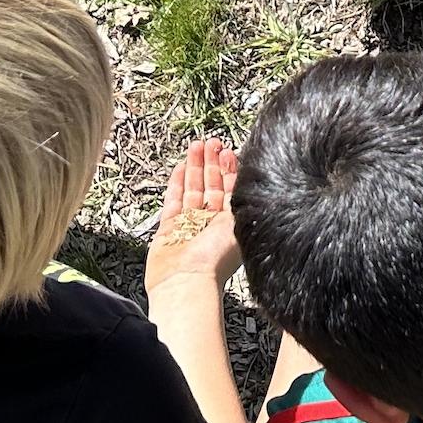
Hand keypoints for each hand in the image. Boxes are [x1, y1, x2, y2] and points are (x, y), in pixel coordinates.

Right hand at [146, 138, 241, 294]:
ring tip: (196, 145)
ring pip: (193, 188)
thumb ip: (241, 199)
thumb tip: (252, 179)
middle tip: (211, 142)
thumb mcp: (239, 223)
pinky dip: (177, 182)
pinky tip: (180, 166)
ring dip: (195, 166)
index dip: (230, 169)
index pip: (232, 189)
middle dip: (212, 162)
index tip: (228, 151)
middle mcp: (212, 223)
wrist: (187, 280)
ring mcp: (190, 224)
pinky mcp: (170, 227)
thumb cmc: (216, 260)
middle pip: (212, 185)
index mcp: (232, 224)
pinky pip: (174, 199)